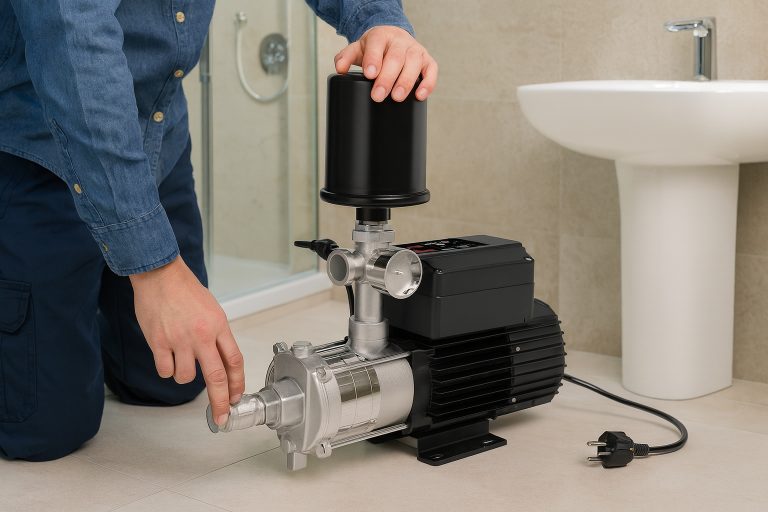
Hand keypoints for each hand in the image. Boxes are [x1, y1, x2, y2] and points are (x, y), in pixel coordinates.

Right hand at [129, 256, 244, 426]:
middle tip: (221, 416)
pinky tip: (166, 356)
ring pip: (186, 378)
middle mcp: (202, 336)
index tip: (237, 397)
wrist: (160, 275)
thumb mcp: (212, 310)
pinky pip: (165, 370)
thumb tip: (220, 360)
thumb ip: (217, 335)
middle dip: (221, 401)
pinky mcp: (159, 342)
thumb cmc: (185, 290)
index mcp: (219, 326)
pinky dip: (166, 369)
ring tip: (180, 359)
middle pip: (216, 377)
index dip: (237, 383)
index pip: (234, 361)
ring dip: (184, 376)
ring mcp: (180, 340)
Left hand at [334, 25, 437, 102]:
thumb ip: (345, 57)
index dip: (374, 59)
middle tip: (378, 96)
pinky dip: (428, 83)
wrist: (393, 39)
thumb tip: (340, 69)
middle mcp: (400, 41)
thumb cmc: (375, 48)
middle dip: (387, 78)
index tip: (369, 74)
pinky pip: (431, 71)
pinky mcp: (427, 60)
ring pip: (414, 64)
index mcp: (381, 36)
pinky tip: (420, 96)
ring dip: (406, 81)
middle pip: (396, 58)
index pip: (377, 46)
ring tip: (397, 97)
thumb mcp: (357, 49)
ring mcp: (415, 50)